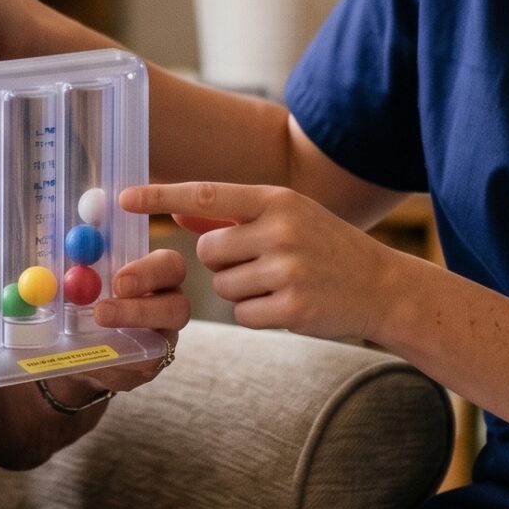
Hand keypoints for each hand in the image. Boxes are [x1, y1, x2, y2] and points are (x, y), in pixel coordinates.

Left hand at [46, 247, 192, 401]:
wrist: (82, 345)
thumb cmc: (87, 302)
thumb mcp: (80, 281)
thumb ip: (72, 271)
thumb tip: (41, 272)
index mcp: (156, 276)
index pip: (169, 266)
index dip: (149, 271)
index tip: (117, 280)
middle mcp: (168, 306)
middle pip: (179, 305)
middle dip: (140, 309)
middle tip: (102, 311)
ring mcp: (163, 340)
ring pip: (165, 342)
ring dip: (126, 342)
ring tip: (93, 335)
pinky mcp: (150, 367)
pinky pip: (141, 369)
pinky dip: (114, 366)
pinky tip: (93, 362)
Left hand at [123, 182, 397, 342]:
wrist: (383, 287)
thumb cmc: (327, 247)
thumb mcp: (287, 217)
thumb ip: (233, 214)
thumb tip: (180, 210)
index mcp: (277, 200)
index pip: (207, 194)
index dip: (161, 196)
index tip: (125, 198)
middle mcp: (281, 230)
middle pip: (208, 251)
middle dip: (222, 262)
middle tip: (260, 263)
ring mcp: (288, 270)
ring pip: (222, 286)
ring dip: (241, 290)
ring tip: (281, 282)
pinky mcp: (292, 308)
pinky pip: (242, 314)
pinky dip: (256, 314)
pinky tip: (287, 304)